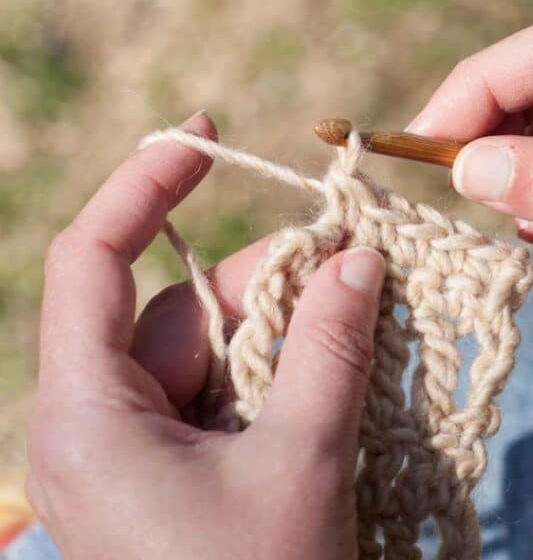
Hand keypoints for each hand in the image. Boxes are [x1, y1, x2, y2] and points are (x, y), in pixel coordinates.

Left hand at [28, 113, 384, 558]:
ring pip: (208, 356)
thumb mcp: (301, 460)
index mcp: (87, 418)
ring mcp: (136, 456)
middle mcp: (96, 427)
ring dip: (284, 334)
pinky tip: (337, 373)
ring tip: (361, 323)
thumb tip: (357, 261)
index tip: (209, 139)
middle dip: (266, 282)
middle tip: (354, 265)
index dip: (148, 186)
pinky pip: (224, 399)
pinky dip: (279, 379)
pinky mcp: (174, 477)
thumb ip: (326, 349)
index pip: (92, 263)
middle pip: (175, 312)